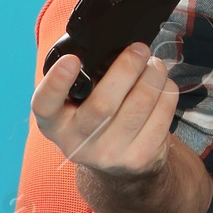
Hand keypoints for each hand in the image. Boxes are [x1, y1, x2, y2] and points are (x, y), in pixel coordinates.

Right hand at [32, 40, 178, 190]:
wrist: (116, 165)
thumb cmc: (94, 118)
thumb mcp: (76, 103)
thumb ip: (83, 79)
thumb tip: (115, 46)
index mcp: (54, 123)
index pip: (45, 105)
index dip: (57, 82)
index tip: (72, 60)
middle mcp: (76, 143)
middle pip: (103, 104)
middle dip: (127, 68)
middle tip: (139, 49)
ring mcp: (109, 155)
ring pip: (139, 106)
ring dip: (153, 76)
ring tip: (154, 65)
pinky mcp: (139, 159)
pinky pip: (161, 115)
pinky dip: (167, 92)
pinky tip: (161, 86)